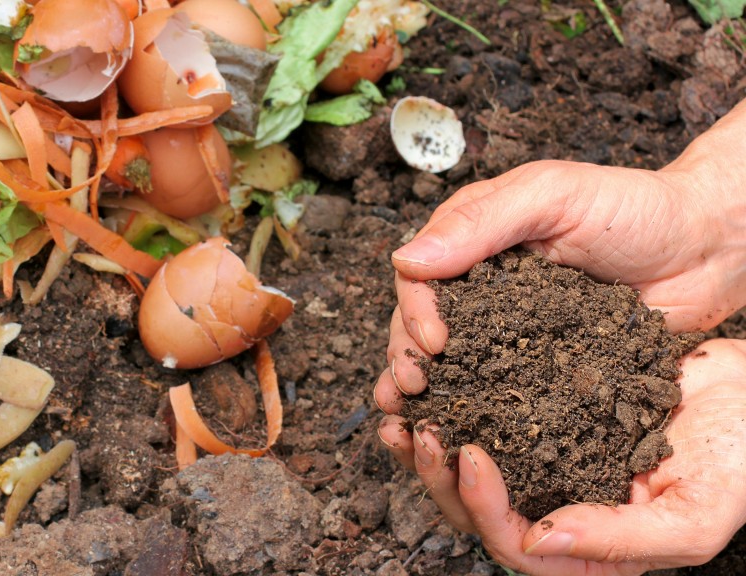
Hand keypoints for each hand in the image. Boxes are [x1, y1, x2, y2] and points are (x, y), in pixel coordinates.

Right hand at [377, 99, 745, 407]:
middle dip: (407, 356)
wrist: (708, 249)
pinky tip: (458, 434)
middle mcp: (482, 287)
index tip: (433, 341)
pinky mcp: (539, 365)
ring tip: (414, 421)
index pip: (419, 276)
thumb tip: (406, 259)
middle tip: (414, 388)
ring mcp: (509, 329)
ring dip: (428, 391)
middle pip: (422, 324)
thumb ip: (481, 222)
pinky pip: (499, 389)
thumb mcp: (553, 196)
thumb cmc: (635, 208)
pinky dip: (474, 411)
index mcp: (473, 240)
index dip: (414, 310)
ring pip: (452, 362)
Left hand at [377, 338, 745, 574]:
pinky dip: (456, 400)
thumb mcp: (695, 514)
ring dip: (431, 442)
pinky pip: (486, 415)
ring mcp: (547, 462)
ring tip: (403, 408)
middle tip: (418, 429)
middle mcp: (558, 508)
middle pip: (478, 510)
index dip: (483, 506)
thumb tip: (538, 539)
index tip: (468, 454)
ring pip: (471, 466)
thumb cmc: (739, 461)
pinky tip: (435, 377)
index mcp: (589, 548)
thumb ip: (621, 539)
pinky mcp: (542, 417)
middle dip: (439, 475)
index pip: (515, 545)